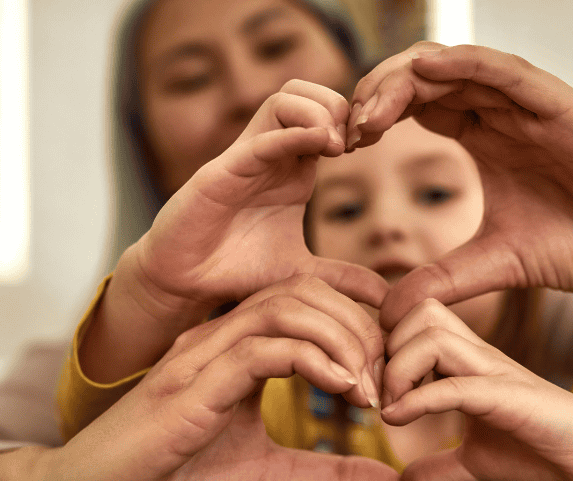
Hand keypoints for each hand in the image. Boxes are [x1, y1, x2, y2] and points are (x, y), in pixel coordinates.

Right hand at [31, 276, 401, 480]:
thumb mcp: (270, 478)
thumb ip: (330, 475)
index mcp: (239, 351)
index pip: (310, 305)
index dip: (360, 331)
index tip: (390, 379)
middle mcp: (221, 339)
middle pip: (306, 292)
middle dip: (360, 329)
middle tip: (389, 381)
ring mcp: (203, 355)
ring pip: (287, 307)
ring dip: (342, 341)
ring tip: (369, 389)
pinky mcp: (191, 383)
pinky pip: (261, 347)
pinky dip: (312, 360)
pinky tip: (343, 390)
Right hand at [132, 79, 386, 313]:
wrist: (186, 284)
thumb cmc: (238, 270)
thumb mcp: (303, 272)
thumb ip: (344, 278)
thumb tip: (386, 296)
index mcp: (293, 169)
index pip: (326, 114)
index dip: (353, 122)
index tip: (371, 149)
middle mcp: (271, 156)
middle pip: (306, 92)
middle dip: (338, 107)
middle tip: (353, 143)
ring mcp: (246, 159)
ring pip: (284, 100)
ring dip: (319, 113)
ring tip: (337, 147)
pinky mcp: (223, 173)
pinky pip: (261, 139)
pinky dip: (292, 134)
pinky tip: (322, 146)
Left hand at [347, 44, 572, 331]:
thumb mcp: (494, 264)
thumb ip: (441, 279)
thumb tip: (387, 311)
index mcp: (487, 139)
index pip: (421, 106)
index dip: (378, 115)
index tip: (343, 145)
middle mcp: (508, 115)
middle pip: (432, 80)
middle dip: (382, 93)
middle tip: (347, 126)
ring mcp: (540, 109)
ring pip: (465, 69)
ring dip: (413, 78)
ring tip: (372, 102)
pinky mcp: (572, 113)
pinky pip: (515, 76)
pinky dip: (472, 66)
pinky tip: (429, 68)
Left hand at [379, 299, 572, 480]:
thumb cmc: (536, 448)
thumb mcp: (473, 460)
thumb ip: (436, 468)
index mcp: (466, 359)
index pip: (413, 319)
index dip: (382, 347)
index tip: (371, 390)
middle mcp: (477, 354)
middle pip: (418, 313)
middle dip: (385, 350)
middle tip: (377, 394)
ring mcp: (493, 371)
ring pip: (431, 336)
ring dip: (398, 372)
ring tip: (391, 408)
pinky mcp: (507, 396)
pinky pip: (453, 385)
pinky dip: (417, 401)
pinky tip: (397, 420)